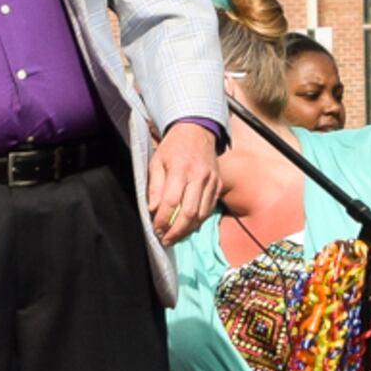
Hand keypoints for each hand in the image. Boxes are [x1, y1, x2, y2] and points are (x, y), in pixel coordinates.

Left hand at [146, 120, 220, 245]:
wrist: (196, 130)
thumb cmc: (173, 147)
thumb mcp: (157, 161)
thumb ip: (155, 187)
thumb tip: (153, 209)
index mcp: (180, 169)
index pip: (171, 202)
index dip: (163, 220)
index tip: (156, 229)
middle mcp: (198, 176)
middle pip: (189, 212)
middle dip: (176, 231)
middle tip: (165, 239)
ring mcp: (211, 181)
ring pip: (202, 214)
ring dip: (188, 229)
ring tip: (175, 236)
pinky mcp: (218, 184)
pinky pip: (210, 208)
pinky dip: (199, 220)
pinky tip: (189, 225)